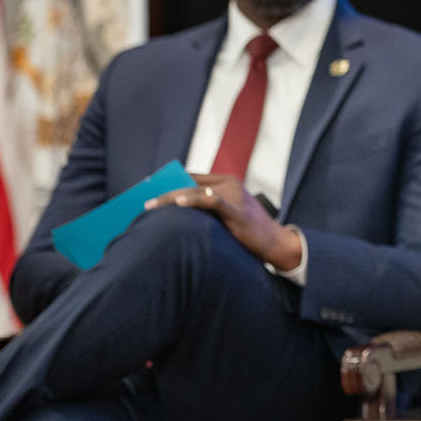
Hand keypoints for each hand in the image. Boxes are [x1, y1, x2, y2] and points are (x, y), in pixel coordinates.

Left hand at [144, 174, 302, 270]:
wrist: (276, 243)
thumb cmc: (250, 231)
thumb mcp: (228, 214)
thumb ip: (209, 208)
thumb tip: (178, 212)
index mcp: (227, 182)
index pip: (193, 177)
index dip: (171, 182)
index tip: (149, 189)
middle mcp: (229, 184)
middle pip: (190, 184)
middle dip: (165, 192)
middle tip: (144, 201)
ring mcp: (234, 195)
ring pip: (195, 192)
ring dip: (170, 199)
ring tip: (151, 206)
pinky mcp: (237, 210)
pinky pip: (211, 202)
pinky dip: (193, 201)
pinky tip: (179, 204)